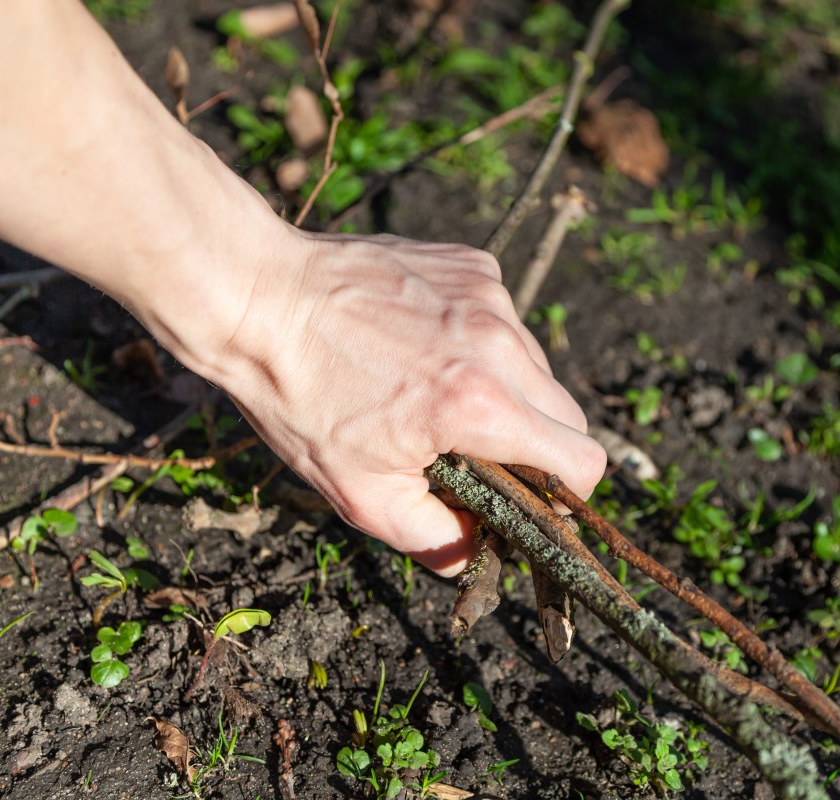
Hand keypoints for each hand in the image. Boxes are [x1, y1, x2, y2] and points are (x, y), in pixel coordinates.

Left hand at [201, 229, 606, 575]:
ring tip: (438, 391)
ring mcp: (488, 296)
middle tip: (478, 452)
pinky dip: (481, 341)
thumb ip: (434, 539)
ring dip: (508, 390)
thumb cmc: (301, 399)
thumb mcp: (359, 494)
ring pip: (536, 364)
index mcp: (479, 407)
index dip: (568, 491)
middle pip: (568, 414)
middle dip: (536, 445)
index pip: (582, 459)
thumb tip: (474, 551)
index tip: (537, 495)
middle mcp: (498, 344)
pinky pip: (504, 318)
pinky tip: (426, 344)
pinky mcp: (471, 264)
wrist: (257, 298)